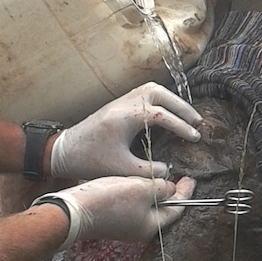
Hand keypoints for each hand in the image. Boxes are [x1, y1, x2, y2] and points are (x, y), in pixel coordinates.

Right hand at [36, 175, 196, 248]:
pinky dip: (138, 193)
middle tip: (178, 176)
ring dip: (153, 192)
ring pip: (146, 206)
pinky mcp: (110, 218)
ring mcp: (123, 225)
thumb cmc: (109, 200)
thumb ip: (162, 188)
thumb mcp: (143, 189)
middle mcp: (138, 229)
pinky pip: (131, 205)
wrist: (72, 210)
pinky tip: (135, 181)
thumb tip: (170, 188)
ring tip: (158, 176)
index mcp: (151, 226)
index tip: (191, 178)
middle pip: (162, 209)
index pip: (177, 209)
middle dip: (170, 192)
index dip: (186, 192)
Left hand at [50, 83, 201, 179]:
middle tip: (197, 122)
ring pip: (153, 89)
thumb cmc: (90, 160)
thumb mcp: (122, 169)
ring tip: (186, 115)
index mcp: (126, 116)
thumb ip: (148, 170)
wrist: (64, 151)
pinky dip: (161, 99)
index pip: (162, 115)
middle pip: (161, 94)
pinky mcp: (118, 104)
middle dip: (182, 107)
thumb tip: (168, 171)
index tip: (195, 137)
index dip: (182, 126)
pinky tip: (167, 113)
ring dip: (172, 100)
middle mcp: (125, 103)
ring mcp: (121, 101)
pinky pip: (144, 93)